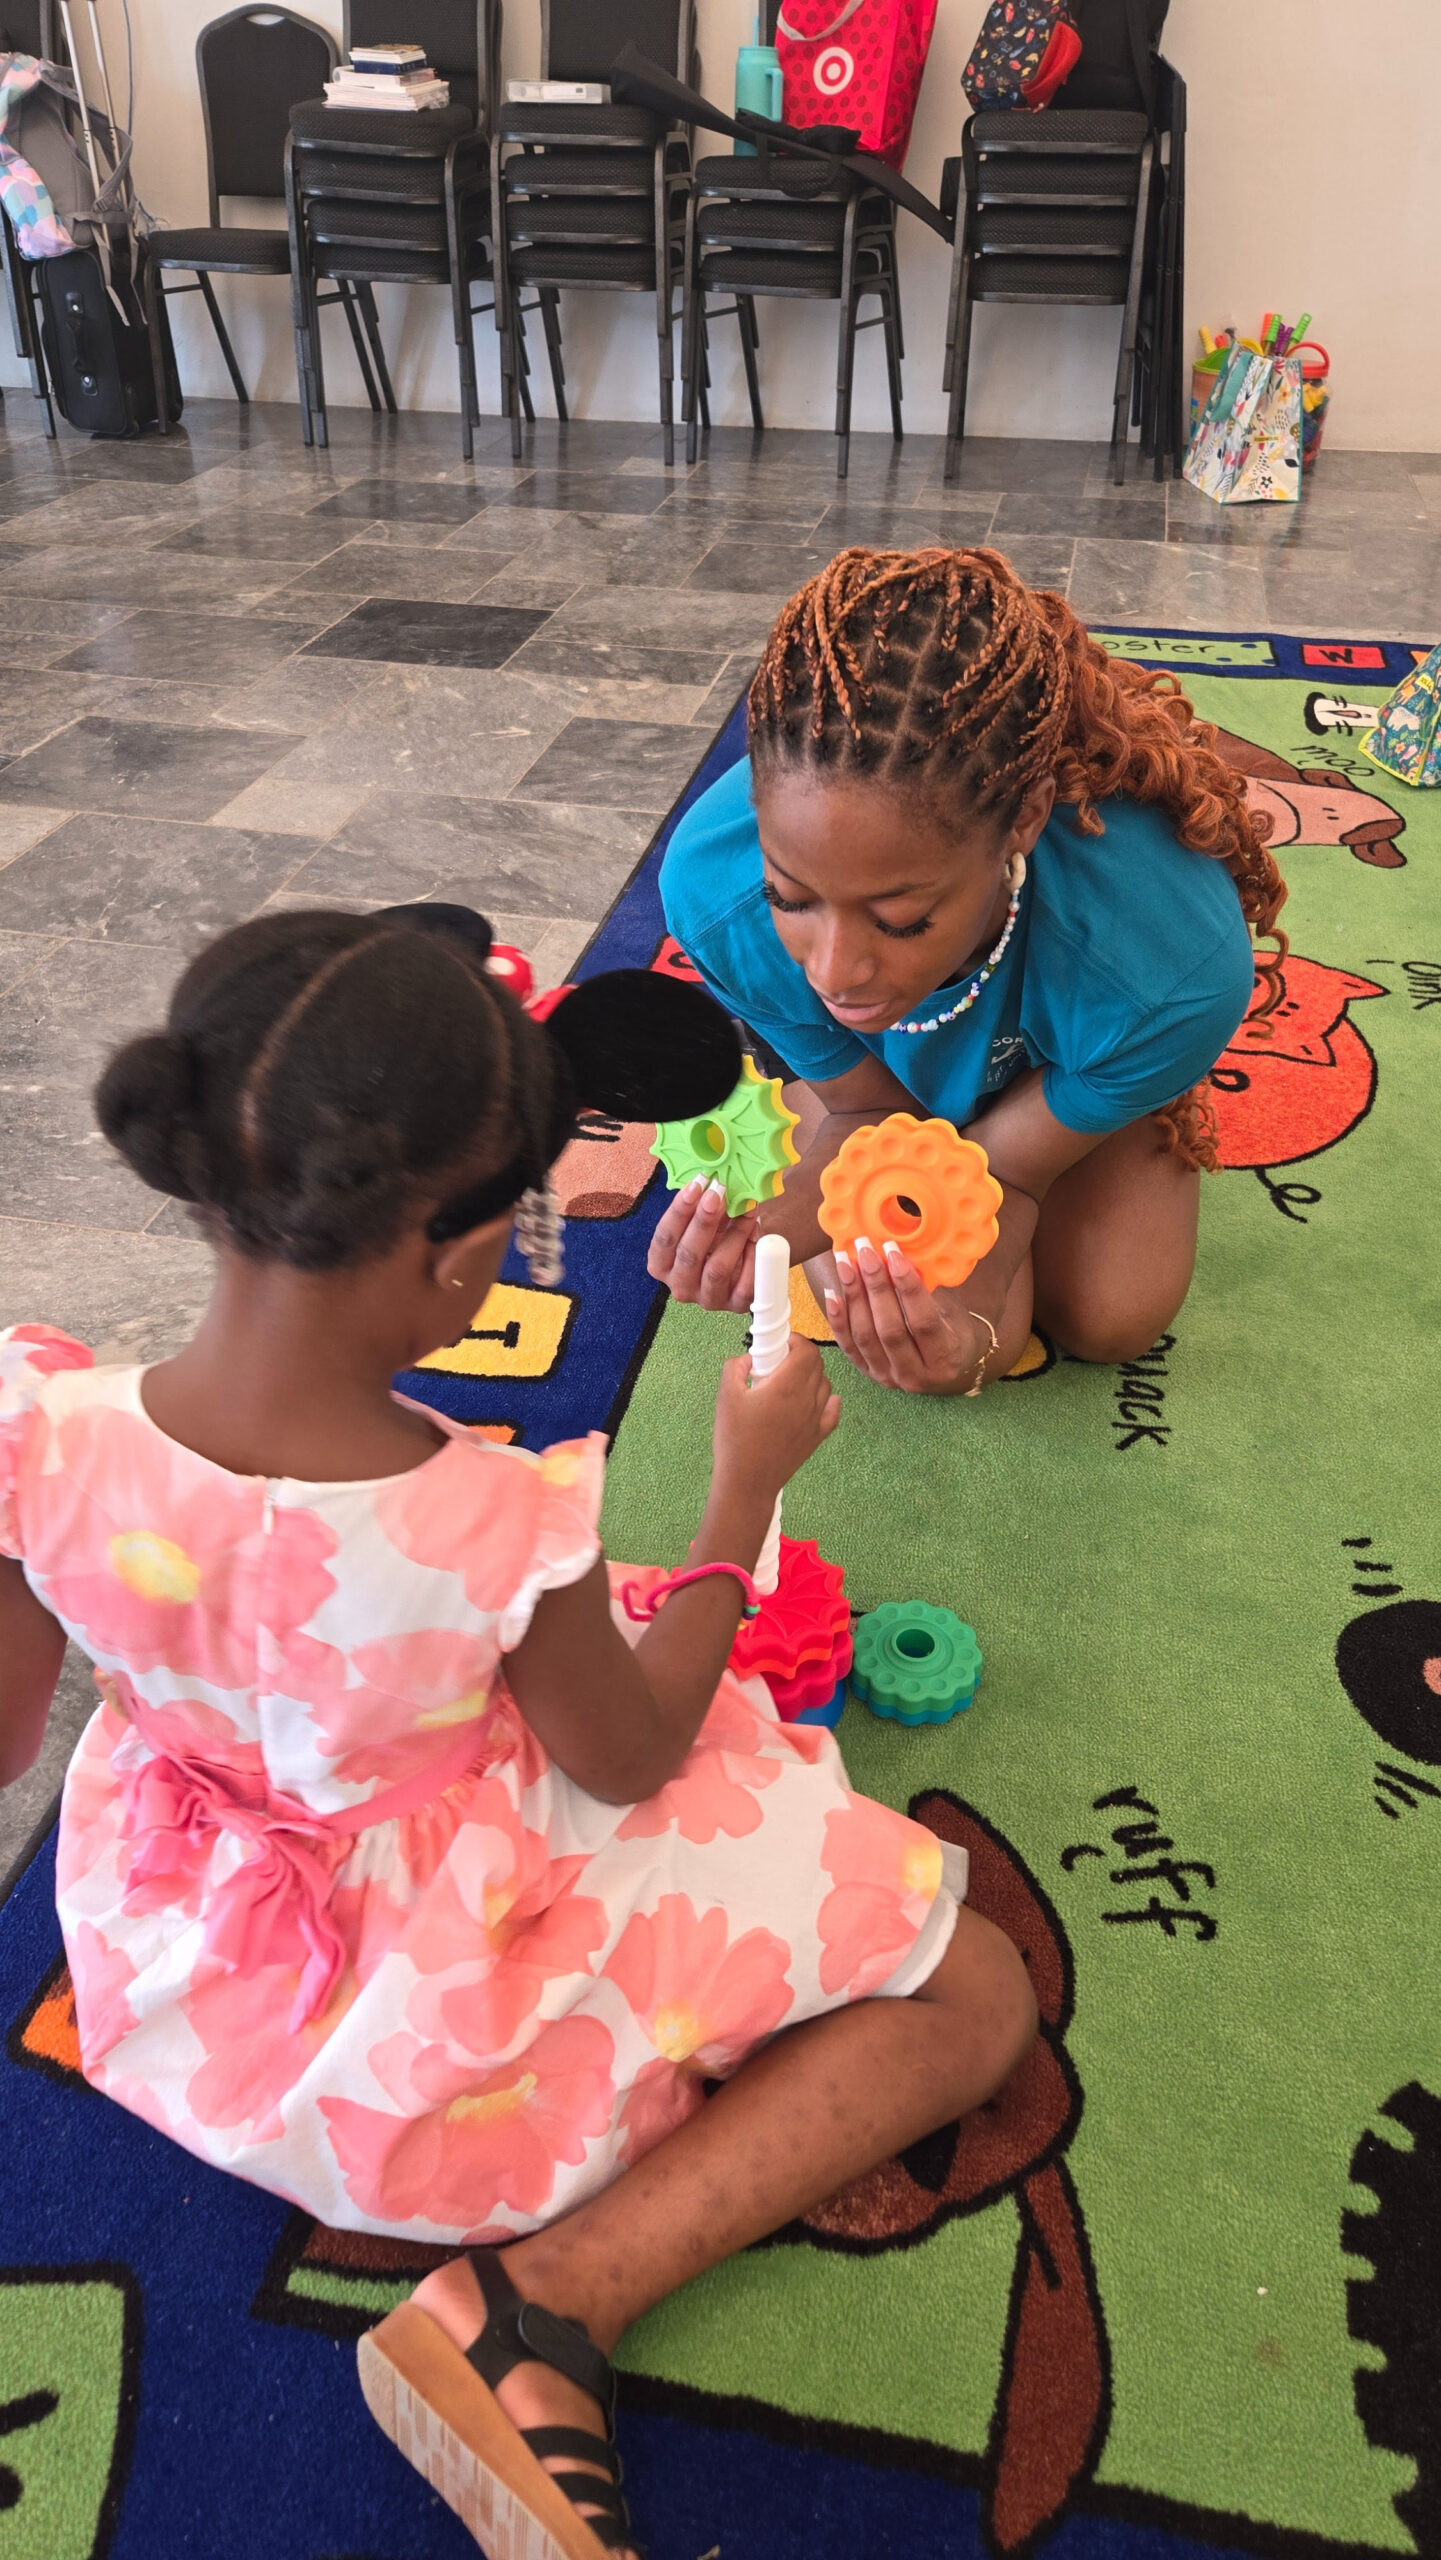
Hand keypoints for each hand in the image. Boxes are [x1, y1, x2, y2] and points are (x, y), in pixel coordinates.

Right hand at [648, 1178, 757, 1310]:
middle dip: (704, 1221)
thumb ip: (703, 1204)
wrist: (746, 1259)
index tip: (696, 1185)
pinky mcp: (736, 1305)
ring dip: (734, 1235)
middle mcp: (680, 1286)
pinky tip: (757, 1235)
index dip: (679, 1211)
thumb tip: (713, 1181)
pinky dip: (753, 1256)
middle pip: (688, 1255)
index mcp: (662, 1265)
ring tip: (747, 1210)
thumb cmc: (718, 1235)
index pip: (664, 1239)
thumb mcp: (705, 1220)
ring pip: (717, 1269)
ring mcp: (708, 1299)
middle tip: (719, 1193)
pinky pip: (746, 1283)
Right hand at [712, 1336, 840, 1505]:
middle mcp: (808, 1399)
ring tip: (788, 1383)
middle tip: (779, 1361)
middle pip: (818, 1364)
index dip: (795, 1341)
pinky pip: (833, 1410)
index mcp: (787, 1385)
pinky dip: (827, 1399)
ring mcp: (816, 1419)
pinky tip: (812, 1401)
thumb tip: (749, 1358)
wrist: (748, 1481)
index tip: (780, 1343)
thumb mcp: (726, 1396)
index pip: (807, 1350)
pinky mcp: (818, 1436)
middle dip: (801, 1355)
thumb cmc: (735, 1439)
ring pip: (825, 1384)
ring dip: (811, 1376)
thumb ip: (736, 1366)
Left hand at [825, 1237, 989, 1394]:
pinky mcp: (869, 1374)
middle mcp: (916, 1375)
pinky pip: (849, 1347)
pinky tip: (833, 1293)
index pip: (923, 1321)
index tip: (893, 1253)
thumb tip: (896, 1255)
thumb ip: (926, 1290)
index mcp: (945, 1358)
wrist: (946, 1364)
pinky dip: (838, 1320)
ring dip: (854, 1297)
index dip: (907, 1286)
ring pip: (866, 1336)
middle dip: (875, 1286)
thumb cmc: (951, 1330)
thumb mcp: (950, 1311)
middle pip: (890, 1329)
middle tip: (865, 1252)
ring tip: (846, 1264)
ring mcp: (890, 1378)